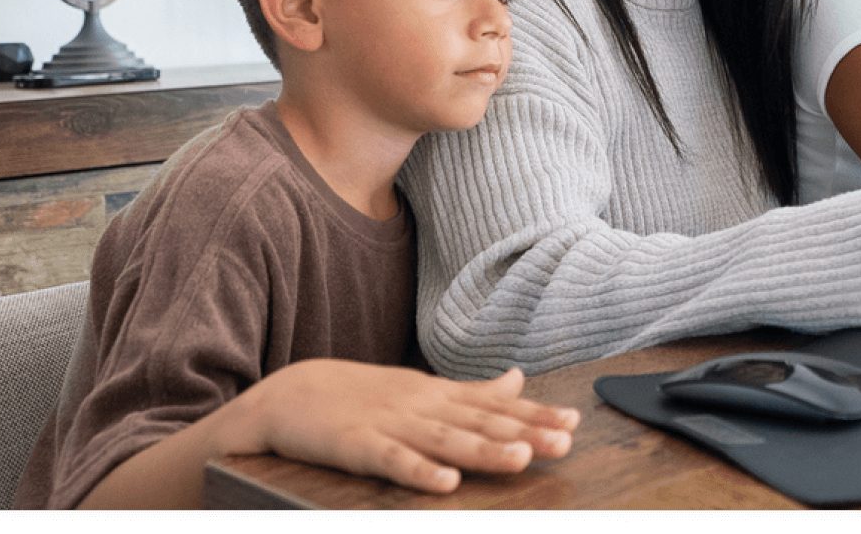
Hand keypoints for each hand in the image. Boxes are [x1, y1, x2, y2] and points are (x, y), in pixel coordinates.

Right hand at [237, 360, 579, 494]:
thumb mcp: (422, 390)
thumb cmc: (360, 396)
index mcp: (437, 395)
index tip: (574, 422)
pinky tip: (445, 481)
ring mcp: (389, 423)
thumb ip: (472, 391)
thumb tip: (519, 378)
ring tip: (520, 458)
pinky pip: (391, 460)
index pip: (494, 404)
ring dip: (484, 448)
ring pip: (444, 439)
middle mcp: (420, 406)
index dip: (535, 414)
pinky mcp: (356, 444)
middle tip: (565, 441)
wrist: (287, 395)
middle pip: (478, 420)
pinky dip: (419, 470)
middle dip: (524, 431)